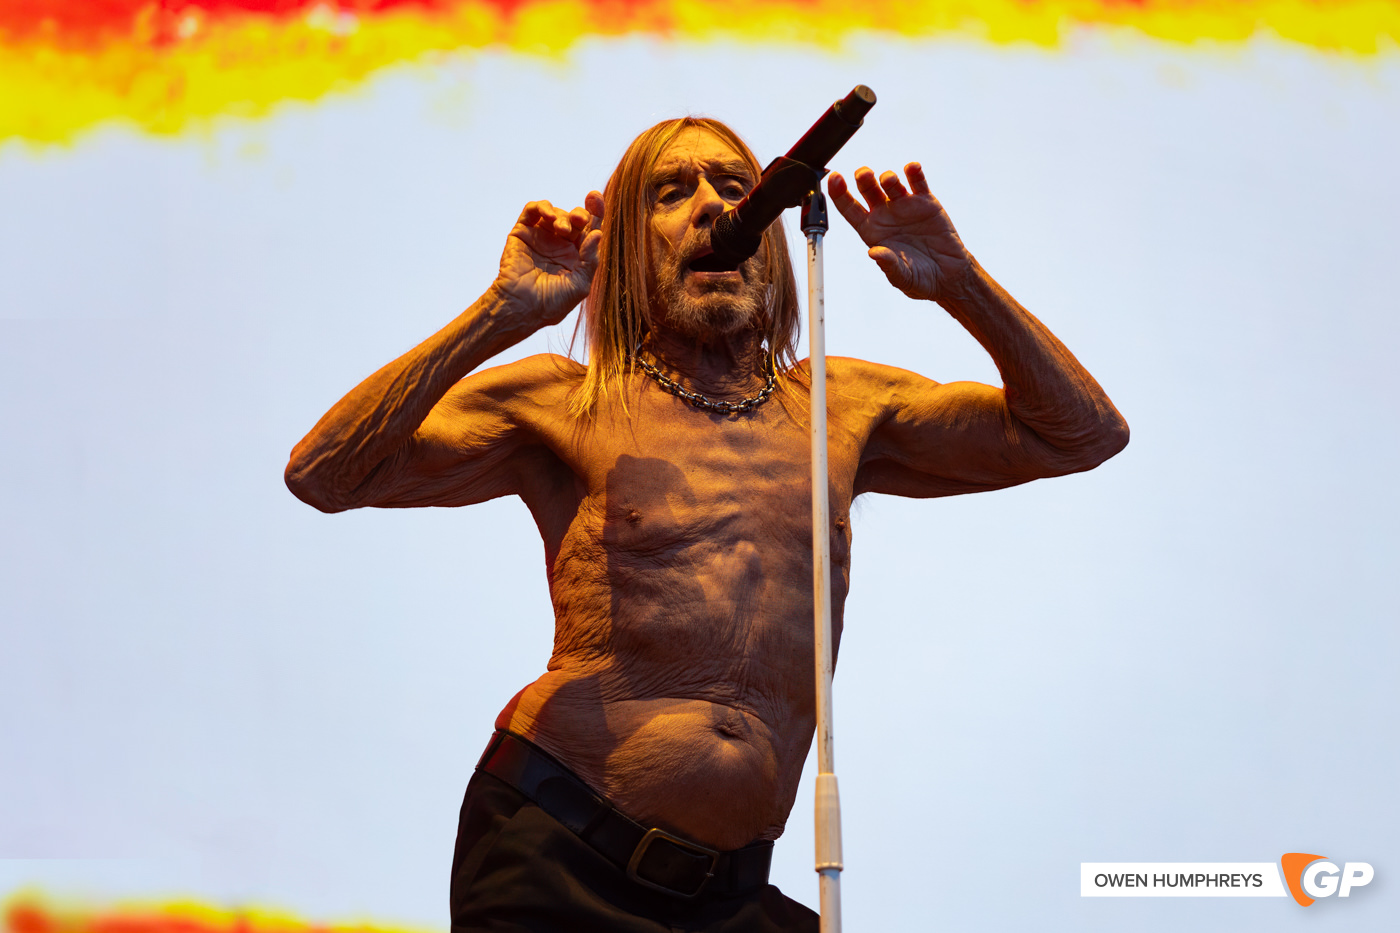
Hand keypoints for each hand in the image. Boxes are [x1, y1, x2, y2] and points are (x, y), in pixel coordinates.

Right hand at [493, 192, 603, 324]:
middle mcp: (559, 245)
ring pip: (555, 213)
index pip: (589, 230)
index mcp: (576, 256)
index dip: (595, 212)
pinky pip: (532, 211)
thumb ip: (590, 259)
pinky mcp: (522, 232)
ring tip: (561, 229)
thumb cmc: (551, 303)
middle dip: (579, 214)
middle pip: (574, 219)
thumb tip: (598, 233)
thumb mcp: (580, 284)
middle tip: (579, 221)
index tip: (595, 198)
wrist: (521, 308)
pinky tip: (548, 216)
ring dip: (562, 216)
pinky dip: (541, 207)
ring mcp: (541, 237)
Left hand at [827, 164, 971, 301]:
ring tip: (889, 180)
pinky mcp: (926, 202)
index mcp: (872, 231)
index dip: (839, 193)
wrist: (948, 275)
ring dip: (888, 177)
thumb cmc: (920, 278)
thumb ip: (889, 265)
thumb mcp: (902, 277)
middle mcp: (885, 215)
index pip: (849, 209)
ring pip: (890, 183)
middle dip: (863, 179)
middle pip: (868, 190)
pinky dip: (914, 172)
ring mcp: (904, 206)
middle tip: (863, 174)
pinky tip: (911, 168)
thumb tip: (874, 253)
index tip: (834, 178)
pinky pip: (917, 182)